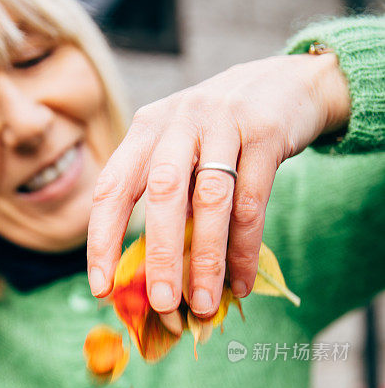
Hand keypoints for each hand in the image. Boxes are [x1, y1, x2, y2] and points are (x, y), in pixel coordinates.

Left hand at [87, 52, 349, 317]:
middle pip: (162, 194)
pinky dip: (245, 248)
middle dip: (159, 255)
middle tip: (162, 305)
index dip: (102, 239)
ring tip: (205, 306)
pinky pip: (253, 201)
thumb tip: (151, 276)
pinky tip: (241, 283)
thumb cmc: (219, 133)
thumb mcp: (181, 149)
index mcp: (147, 128)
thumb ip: (165, 198)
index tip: (101, 289)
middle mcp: (179, 121)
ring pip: (211, 200)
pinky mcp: (265, 132)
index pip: (112, 187)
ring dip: (207, 260)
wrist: (285, 82)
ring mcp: (224, 122)